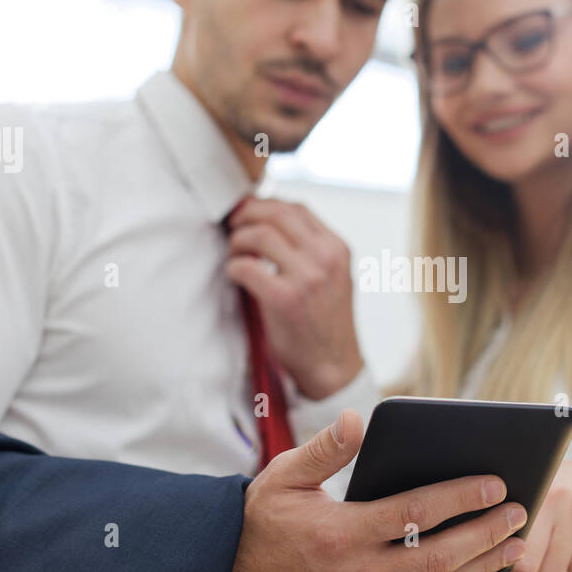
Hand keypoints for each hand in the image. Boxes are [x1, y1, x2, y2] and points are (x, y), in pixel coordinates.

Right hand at [217, 408, 528, 571]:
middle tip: (520, 511)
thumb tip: (356, 419)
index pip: (415, 513)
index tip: (495, 483)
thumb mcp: (282, 476)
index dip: (460, 497)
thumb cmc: (261, 522)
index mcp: (340, 533)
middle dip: (486, 533)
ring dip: (482, 565)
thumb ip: (324, 449)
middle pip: (438, 555)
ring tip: (515, 543)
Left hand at [225, 198, 362, 398]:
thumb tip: (270, 221)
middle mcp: (325, 258)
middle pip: (276, 213)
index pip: (297, 208)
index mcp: (337, 248)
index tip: (249, 213)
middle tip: (233, 226)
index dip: (266, 205)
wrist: (333, 366)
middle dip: (247, 215)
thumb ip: (311, 249)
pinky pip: (246, 266)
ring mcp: (306, 277)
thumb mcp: (333, 276)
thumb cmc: (325, 323)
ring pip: (259, 234)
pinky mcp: (284, 298)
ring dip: (238, 241)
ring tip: (235, 254)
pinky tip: (236, 276)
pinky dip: (233, 267)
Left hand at [502, 460, 571, 571]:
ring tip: (563, 539)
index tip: (515, 551)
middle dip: (533, 567)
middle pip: (528, 567)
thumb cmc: (556, 501)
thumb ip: (509, 542)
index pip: (505, 545)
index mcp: (527, 491)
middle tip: (542, 546)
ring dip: (557, 566)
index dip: (507, 558)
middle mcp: (553, 495)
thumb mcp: (529, 509)